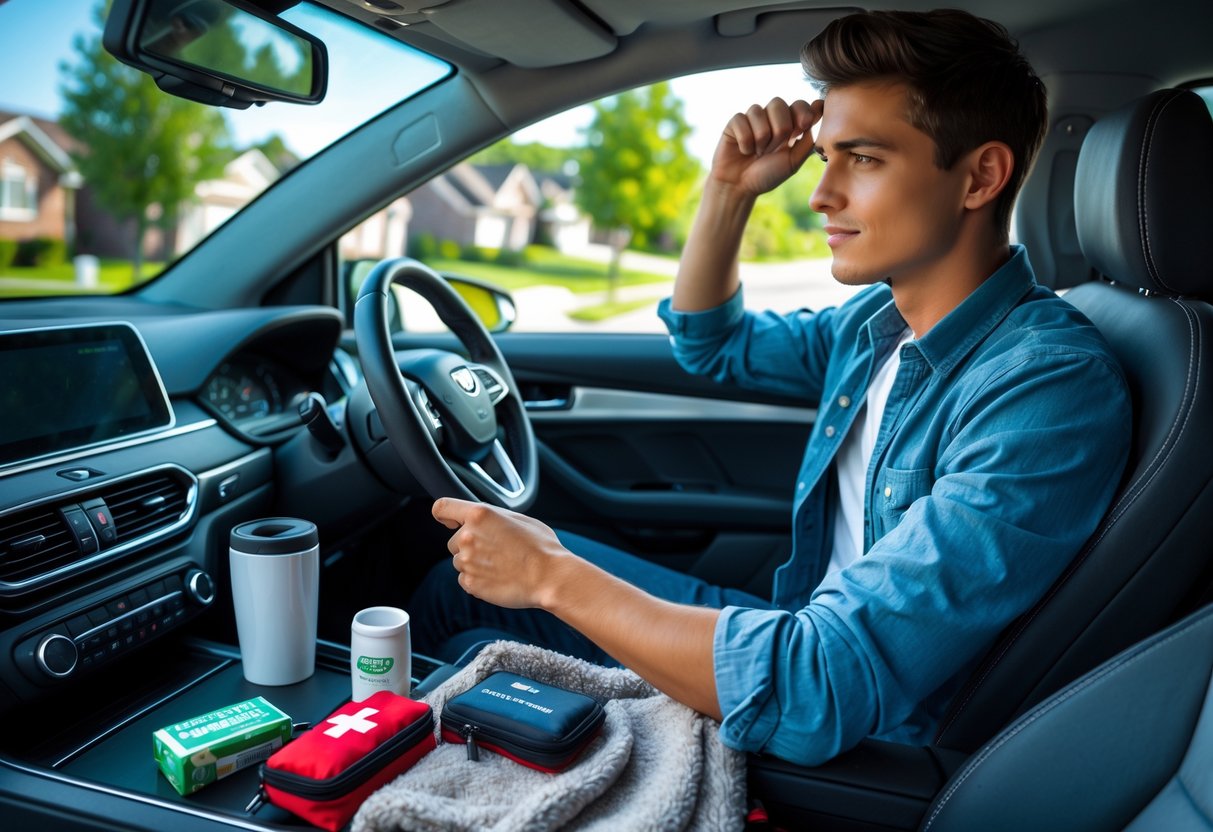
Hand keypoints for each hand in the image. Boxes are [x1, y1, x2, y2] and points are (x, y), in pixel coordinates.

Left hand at [431, 498, 569, 608]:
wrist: (549, 577)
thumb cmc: (541, 547)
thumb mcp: (519, 518)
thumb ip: (493, 517)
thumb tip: (483, 519)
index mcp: (479, 515)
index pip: (442, 507)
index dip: (444, 515)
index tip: (448, 521)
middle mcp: (467, 536)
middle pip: (454, 541)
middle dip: (470, 545)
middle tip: (496, 551)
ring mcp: (467, 561)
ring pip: (460, 561)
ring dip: (474, 563)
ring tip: (501, 566)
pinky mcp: (470, 583)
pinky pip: (465, 579)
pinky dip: (477, 579)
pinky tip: (498, 578)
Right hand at [711, 97, 821, 195]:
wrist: (741, 187)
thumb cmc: (768, 175)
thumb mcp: (793, 161)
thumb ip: (807, 139)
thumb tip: (819, 109)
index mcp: (788, 125)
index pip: (799, 104)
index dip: (802, 111)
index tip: (804, 125)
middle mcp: (770, 118)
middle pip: (778, 104)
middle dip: (778, 129)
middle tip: (773, 149)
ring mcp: (752, 118)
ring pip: (758, 111)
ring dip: (760, 138)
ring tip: (757, 153)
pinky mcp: (735, 122)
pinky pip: (741, 120)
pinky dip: (745, 141)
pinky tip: (744, 150)